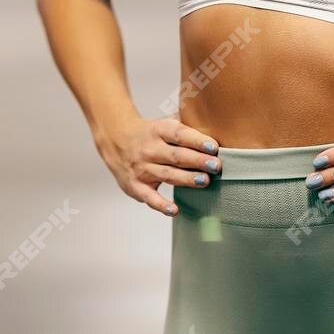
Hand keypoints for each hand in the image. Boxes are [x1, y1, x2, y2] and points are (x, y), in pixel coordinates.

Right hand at [95, 111, 221, 217]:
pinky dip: (160, 205)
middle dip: (197, 161)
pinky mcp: (136, 186)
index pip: (179, 134)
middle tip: (216, 166)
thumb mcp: (164, 123)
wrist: (116, 140)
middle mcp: (149, 149)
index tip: (213, 146)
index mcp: (158, 130)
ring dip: (186, 179)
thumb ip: (187, 124)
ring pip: (167, 174)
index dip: (197, 140)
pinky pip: (148, 197)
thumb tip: (216, 125)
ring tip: (205, 181)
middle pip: (176, 156)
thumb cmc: (150, 133)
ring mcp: (142, 168)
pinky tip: (173, 210)